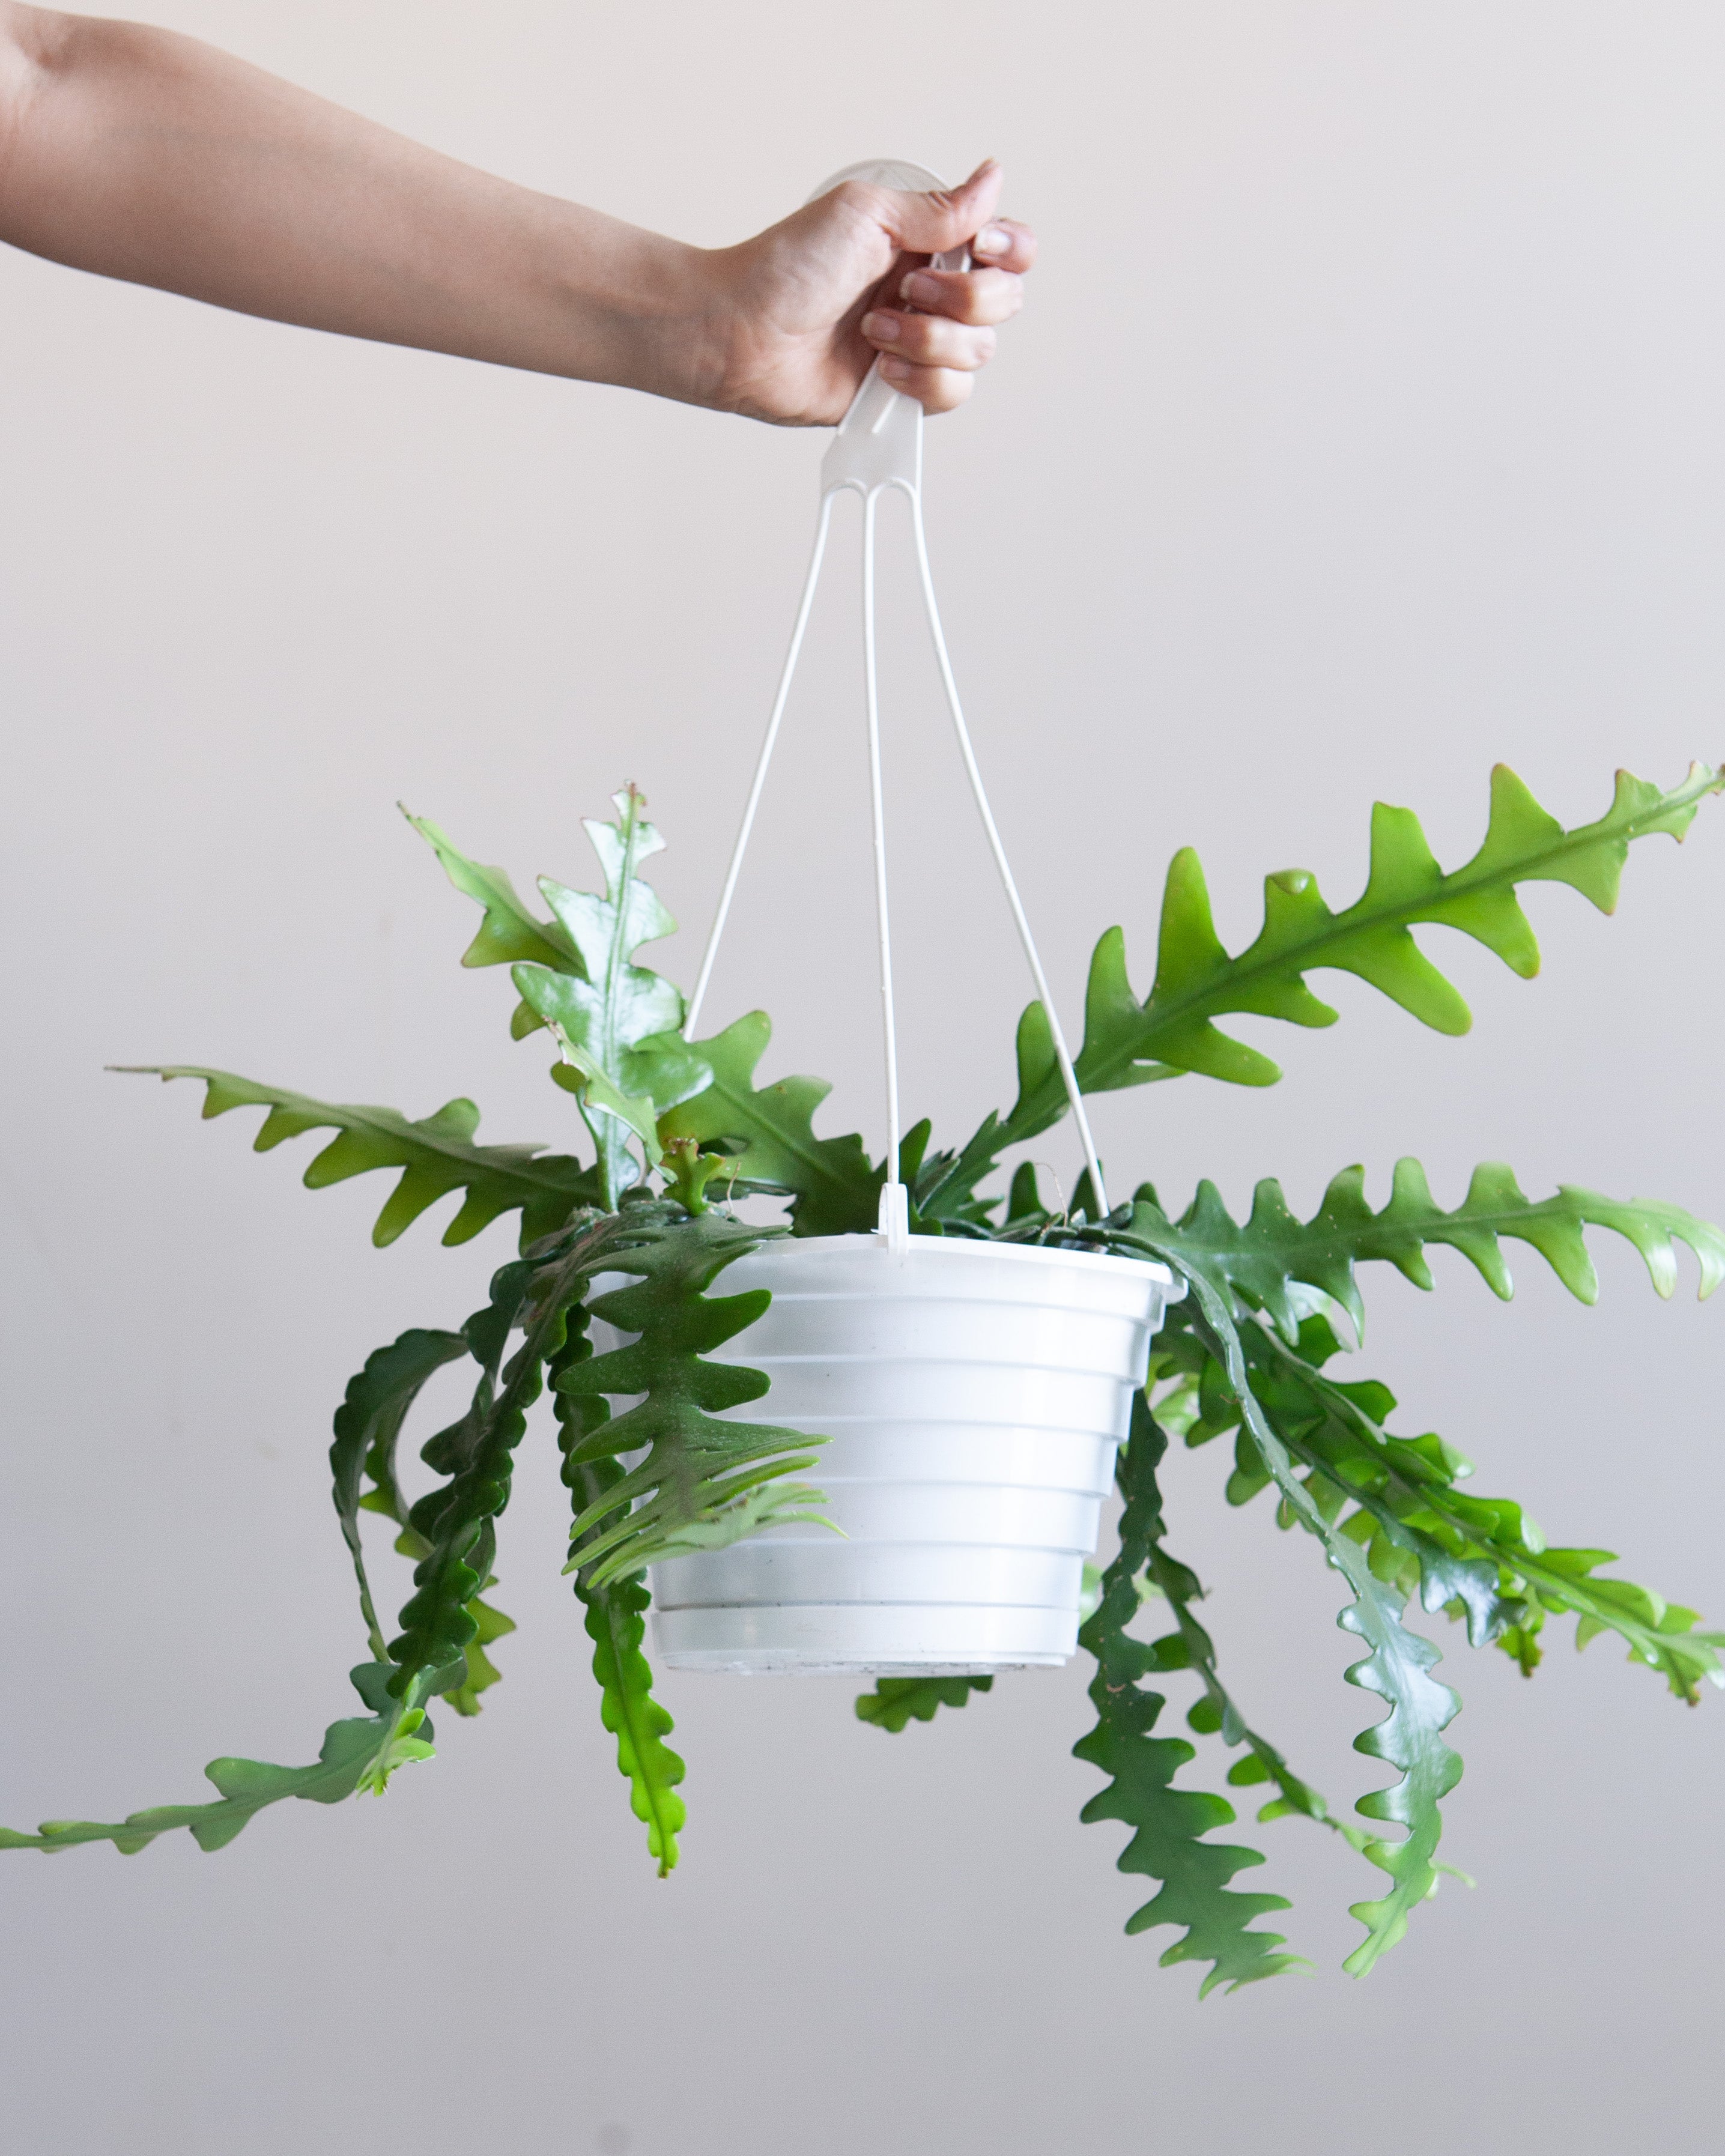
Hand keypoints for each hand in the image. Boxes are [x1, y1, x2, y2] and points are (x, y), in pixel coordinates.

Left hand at [699, 160, 1035, 425]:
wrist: (743, 333)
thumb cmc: (787, 267)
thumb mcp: (867, 215)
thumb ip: (939, 208)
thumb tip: (993, 179)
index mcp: (929, 243)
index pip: (1008, 248)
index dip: (1009, 250)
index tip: (978, 247)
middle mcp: (932, 294)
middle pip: (1004, 302)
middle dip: (962, 298)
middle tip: (905, 289)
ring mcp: (921, 344)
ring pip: (979, 352)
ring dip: (927, 339)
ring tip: (872, 330)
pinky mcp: (904, 391)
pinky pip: (951, 393)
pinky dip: (919, 380)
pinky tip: (879, 367)